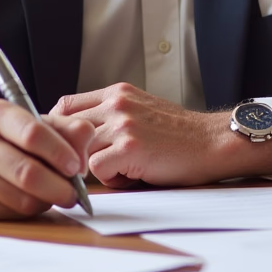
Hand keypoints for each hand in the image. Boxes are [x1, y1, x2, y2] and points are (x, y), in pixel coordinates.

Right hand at [0, 100, 93, 218]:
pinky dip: (28, 209)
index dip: (60, 152)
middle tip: (75, 193)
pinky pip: (9, 212)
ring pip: (22, 198)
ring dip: (47, 200)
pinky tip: (30, 198)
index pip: (32, 133)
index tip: (76, 166)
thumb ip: (63, 127)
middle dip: (60, 187)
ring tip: (54, 194)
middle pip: (28, 172)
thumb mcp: (25, 119)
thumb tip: (87, 146)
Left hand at [51, 83, 271, 186]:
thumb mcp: (141, 110)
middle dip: (72, 153)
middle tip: (90, 167)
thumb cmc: (179, 134)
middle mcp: (116, 103)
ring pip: (80, 151)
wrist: (212, 142)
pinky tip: (134, 175)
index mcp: (117, 92)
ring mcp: (122, 123)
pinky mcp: (130, 147)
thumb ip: (110, 116)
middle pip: (66, 129)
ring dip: (96, 167)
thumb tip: (75, 136)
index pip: (65, 105)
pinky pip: (96, 169)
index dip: (59, 129)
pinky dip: (111, 179)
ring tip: (124, 169)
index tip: (65, 147)